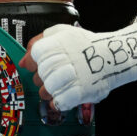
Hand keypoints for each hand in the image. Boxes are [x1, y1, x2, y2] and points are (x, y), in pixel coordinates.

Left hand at [19, 22, 136, 111]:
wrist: (113, 56)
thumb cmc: (85, 46)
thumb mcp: (62, 32)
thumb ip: (38, 43)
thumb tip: (23, 61)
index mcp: (58, 42)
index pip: (34, 55)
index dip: (34, 62)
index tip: (40, 64)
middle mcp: (64, 58)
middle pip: (39, 75)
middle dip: (43, 77)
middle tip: (55, 74)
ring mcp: (72, 76)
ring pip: (46, 91)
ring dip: (50, 90)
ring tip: (61, 84)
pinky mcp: (80, 92)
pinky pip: (58, 102)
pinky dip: (59, 101)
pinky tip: (65, 94)